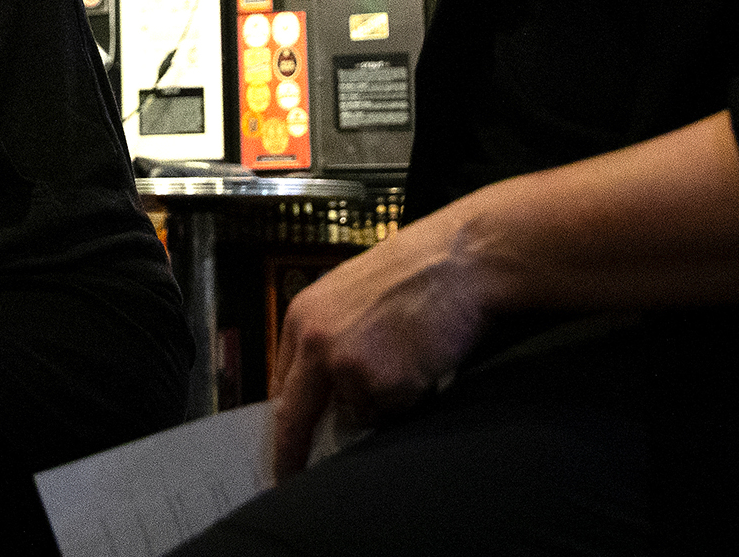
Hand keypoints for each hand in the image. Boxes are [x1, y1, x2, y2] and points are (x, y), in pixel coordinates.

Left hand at [269, 197, 493, 478]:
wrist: (459, 260)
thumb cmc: (413, 273)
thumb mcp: (348, 296)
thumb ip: (327, 339)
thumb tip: (322, 394)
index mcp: (301, 317)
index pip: (280, 385)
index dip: (281, 423)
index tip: (279, 452)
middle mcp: (316, 343)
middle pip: (295, 417)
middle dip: (291, 454)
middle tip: (289, 478)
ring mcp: (349, 366)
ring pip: (359, 415)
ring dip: (380, 404)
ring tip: (406, 358)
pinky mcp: (386, 383)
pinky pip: (394, 413)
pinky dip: (409, 400)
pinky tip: (422, 362)